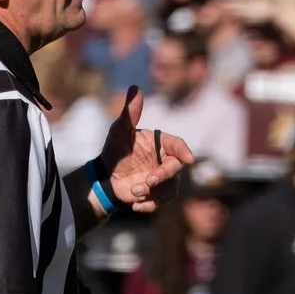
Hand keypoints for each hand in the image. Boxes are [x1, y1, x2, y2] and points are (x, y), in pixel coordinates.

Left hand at [97, 88, 192, 208]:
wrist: (105, 176)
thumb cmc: (114, 150)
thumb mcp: (119, 131)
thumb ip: (129, 113)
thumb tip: (135, 87)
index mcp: (160, 144)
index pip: (177, 145)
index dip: (184, 151)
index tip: (189, 158)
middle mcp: (165, 161)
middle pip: (175, 169)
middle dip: (163, 176)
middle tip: (148, 181)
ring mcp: (163, 179)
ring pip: (170, 188)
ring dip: (154, 193)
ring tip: (134, 192)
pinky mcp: (157, 195)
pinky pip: (160, 202)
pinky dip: (149, 205)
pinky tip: (134, 205)